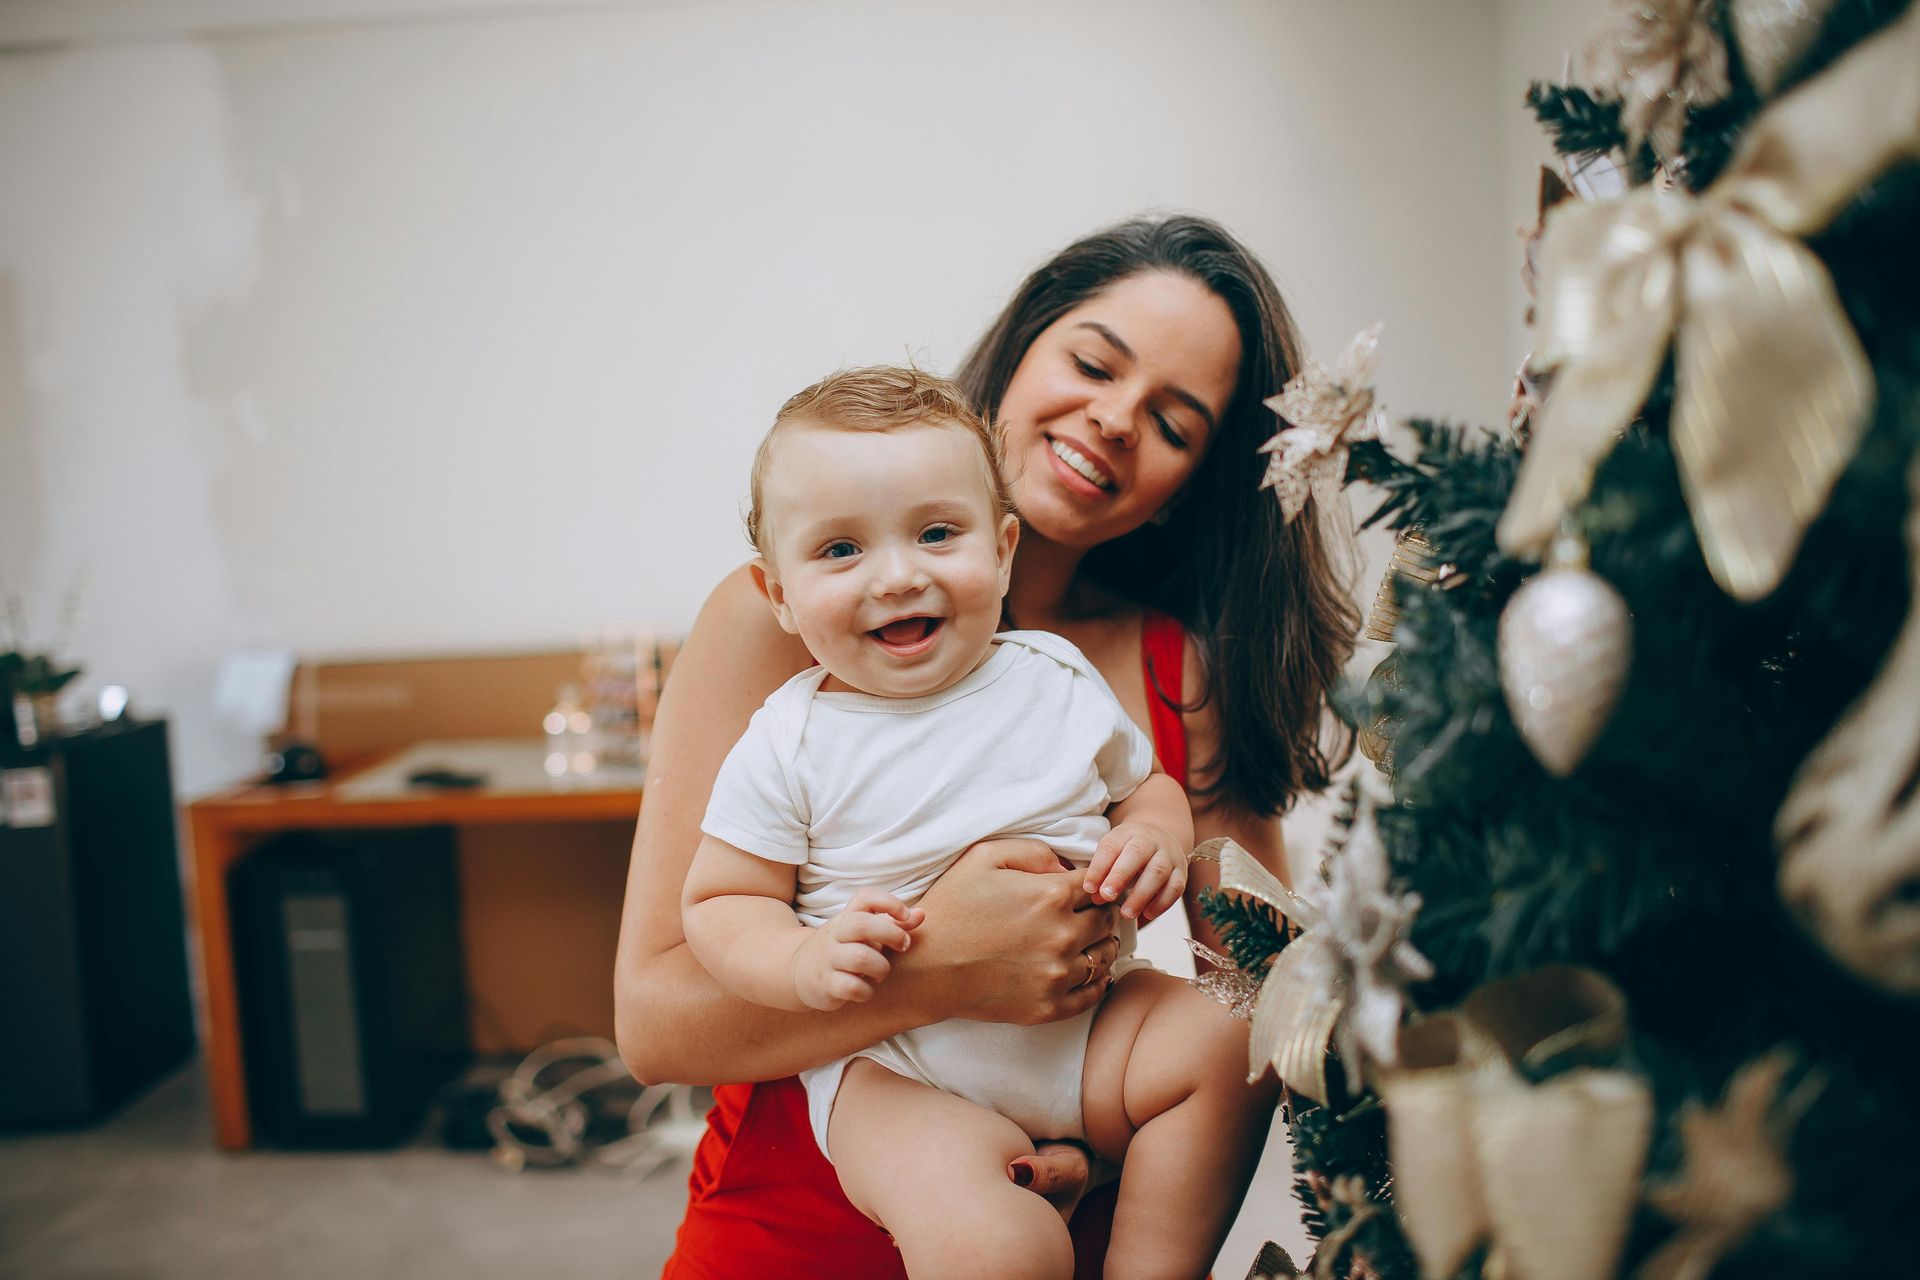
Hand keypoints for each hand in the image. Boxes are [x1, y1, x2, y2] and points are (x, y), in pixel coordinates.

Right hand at [791, 890, 922, 1010]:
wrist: (798, 971)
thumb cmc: (842, 949)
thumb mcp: (864, 933)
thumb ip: (894, 923)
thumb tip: (922, 914)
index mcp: (846, 917)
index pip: (866, 897)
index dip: (890, 902)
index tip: (906, 916)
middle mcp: (835, 934)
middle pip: (862, 924)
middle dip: (891, 934)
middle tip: (903, 946)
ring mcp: (828, 959)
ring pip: (860, 958)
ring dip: (881, 968)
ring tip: (881, 972)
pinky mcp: (826, 984)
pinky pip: (852, 987)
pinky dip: (866, 991)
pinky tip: (866, 990)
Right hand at [906, 838, 1120, 1025]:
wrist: (925, 968)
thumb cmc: (951, 907)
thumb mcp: (983, 857)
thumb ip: (1032, 852)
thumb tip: (1066, 866)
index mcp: (1051, 895)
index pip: (1097, 885)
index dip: (1093, 884)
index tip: (1084, 889)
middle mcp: (1063, 935)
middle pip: (1106, 920)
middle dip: (1100, 912)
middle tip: (1088, 913)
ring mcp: (1057, 974)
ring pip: (1105, 957)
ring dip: (1101, 945)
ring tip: (1089, 942)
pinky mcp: (1048, 1006)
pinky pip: (1091, 994)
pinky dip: (1096, 982)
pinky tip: (1088, 972)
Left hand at [1084, 822, 1187, 922]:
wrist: (1160, 839)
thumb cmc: (1128, 852)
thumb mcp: (1113, 854)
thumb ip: (1103, 874)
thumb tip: (1096, 897)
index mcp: (1127, 833)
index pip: (1111, 846)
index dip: (1099, 867)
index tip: (1089, 888)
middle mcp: (1150, 840)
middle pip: (1136, 854)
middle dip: (1120, 876)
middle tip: (1107, 896)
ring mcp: (1169, 855)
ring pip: (1158, 872)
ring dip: (1141, 895)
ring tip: (1126, 914)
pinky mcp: (1181, 872)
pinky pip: (1175, 887)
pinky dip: (1161, 903)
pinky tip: (1146, 914)